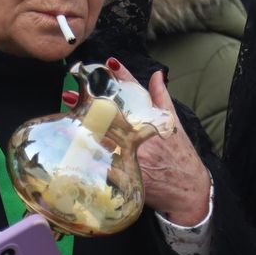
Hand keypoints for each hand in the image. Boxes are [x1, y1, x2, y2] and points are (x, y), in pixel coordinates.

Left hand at [62, 58, 211, 225]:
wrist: (188, 189)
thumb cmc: (180, 154)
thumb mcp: (173, 123)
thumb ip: (161, 97)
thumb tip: (157, 74)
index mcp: (153, 119)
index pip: (136, 92)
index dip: (122, 77)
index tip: (108, 64)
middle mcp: (143, 134)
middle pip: (111, 115)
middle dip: (90, 104)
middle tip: (70, 96)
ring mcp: (134, 154)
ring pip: (104, 139)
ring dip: (84, 127)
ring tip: (67, 117)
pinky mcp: (127, 174)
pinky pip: (105, 164)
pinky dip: (90, 155)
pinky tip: (73, 148)